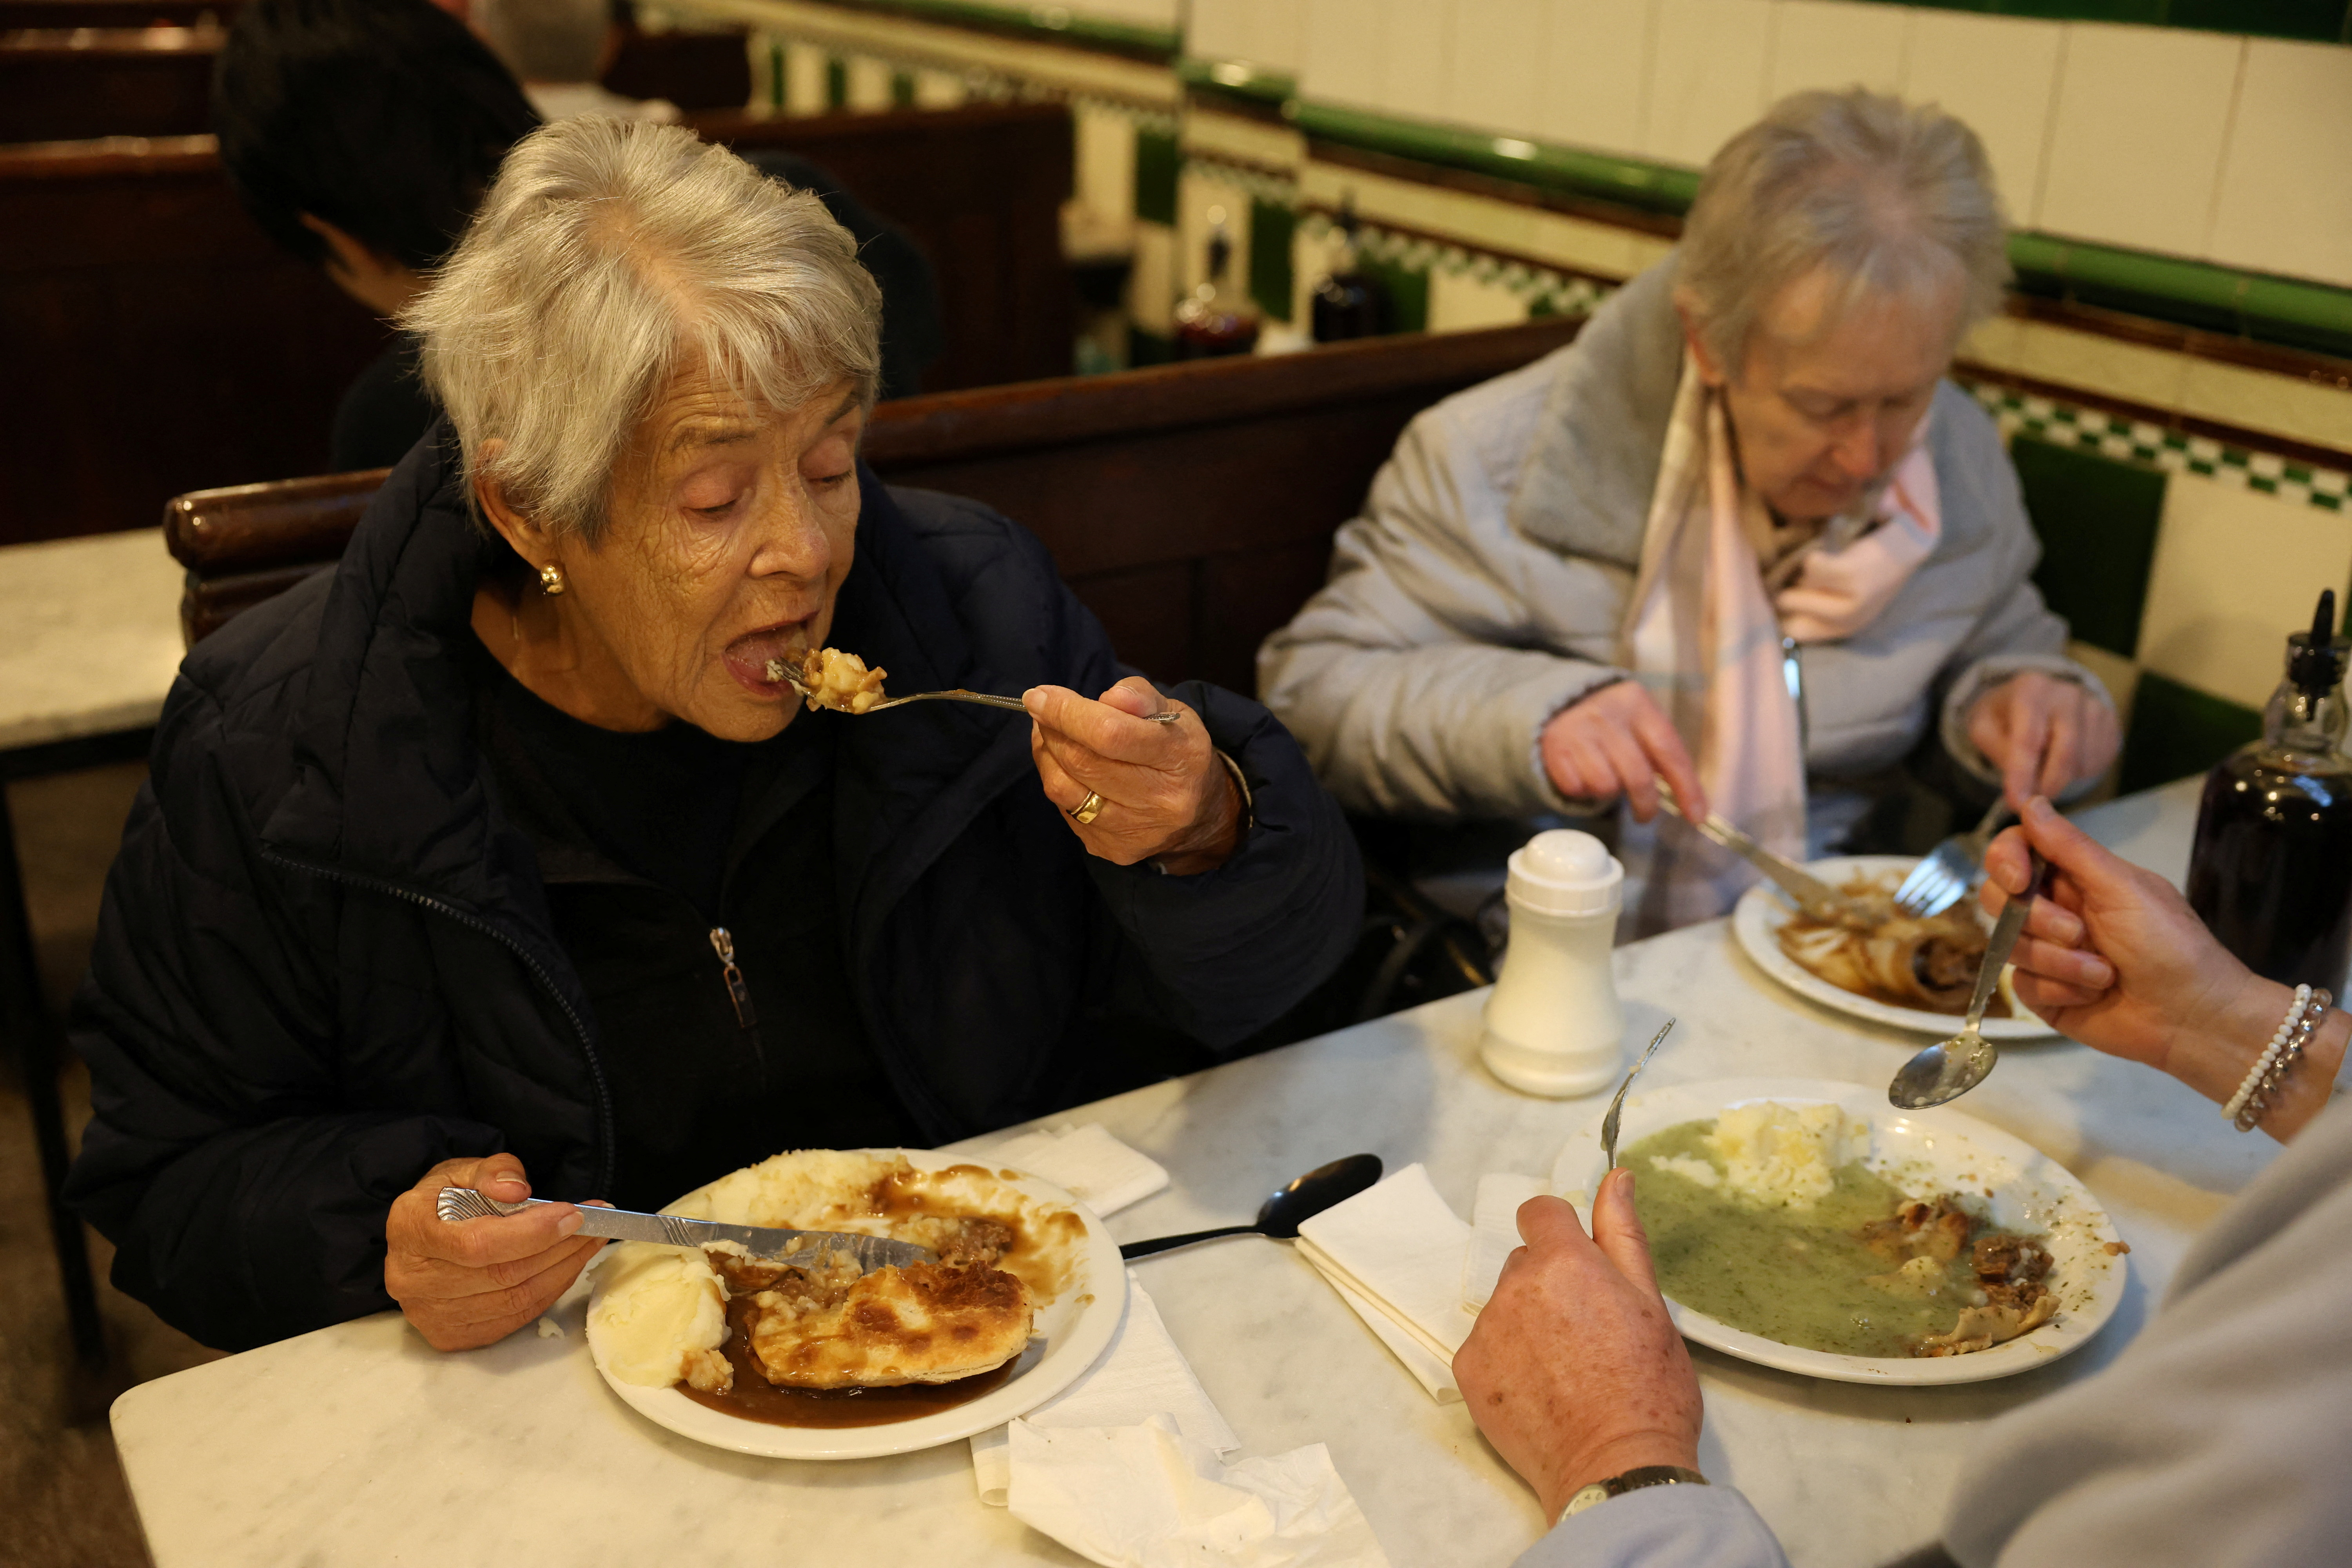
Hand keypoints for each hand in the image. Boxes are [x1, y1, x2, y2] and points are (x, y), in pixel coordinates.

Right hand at [384, 1153, 606, 1350]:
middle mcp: (411, 1278)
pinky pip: (512, 1320)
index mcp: (410, 1228)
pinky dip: (548, 1293)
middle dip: (558, 1249)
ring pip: (513, 1301)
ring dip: (562, 1271)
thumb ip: (492, 1172)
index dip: (531, 1233)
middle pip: (500, 1275)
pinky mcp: (449, 1335)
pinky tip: (567, 1267)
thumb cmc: (443, 1200)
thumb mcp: (462, 1170)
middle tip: (594, 1227)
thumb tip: (518, 1190)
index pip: (477, 1243)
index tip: (572, 1214)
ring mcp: (429, 1314)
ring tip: (589, 1243)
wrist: (420, 1237)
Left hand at [1025, 677, 1240, 874]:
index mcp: (1179, 758)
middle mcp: (1160, 801)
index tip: (1038, 695)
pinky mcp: (1113, 849)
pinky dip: (1056, 780)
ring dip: (1046, 755)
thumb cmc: (1176, 749)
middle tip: (1043, 711)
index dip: (1066, 712)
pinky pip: (1065, 810)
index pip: (1110, 733)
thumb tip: (1109, 696)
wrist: (1200, 813)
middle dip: (1052, 729)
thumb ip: (1139, 696)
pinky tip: (1063, 765)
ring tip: (1050, 734)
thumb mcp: (1172, 712)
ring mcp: (1135, 832)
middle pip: (1083, 762)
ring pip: (1064, 789)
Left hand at [1453, 1174, 1703, 1522]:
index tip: (1580, 1263)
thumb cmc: (1648, 1389)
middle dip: (1552, 1284)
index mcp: (1564, 1262)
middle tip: (1589, 1333)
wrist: (1615, 1469)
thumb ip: (1622, 1234)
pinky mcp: (1468, 1371)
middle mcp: (1515, 1287)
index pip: (1540, 1211)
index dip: (1561, 1232)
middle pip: (1526, 1263)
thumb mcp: (1650, 1304)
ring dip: (1529, 1322)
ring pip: (1506, 1305)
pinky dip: (1508, 1359)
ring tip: (1569, 1369)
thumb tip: (1615, 1176)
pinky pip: (1486, 1345)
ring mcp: (1487, 1330)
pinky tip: (1542, 1390)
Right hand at [1539, 681, 1705, 823]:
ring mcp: (1577, 729)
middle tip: (1644, 816)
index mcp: (1638, 704)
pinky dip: (1582, 790)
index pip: (1668, 750)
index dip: (1686, 787)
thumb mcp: (1642, 726)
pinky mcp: (1554, 747)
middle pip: (1637, 776)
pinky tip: (1582, 774)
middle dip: (1645, 804)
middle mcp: (1607, 713)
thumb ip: (1664, 756)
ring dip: (1608, 792)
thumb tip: (1695, 807)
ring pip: (1605, 785)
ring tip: (1605, 779)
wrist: (1562, 704)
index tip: (1696, 817)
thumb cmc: (1615, 724)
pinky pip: (1576, 788)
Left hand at [1966, 672, 2118, 809]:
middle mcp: (2067, 693)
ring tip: (2042, 772)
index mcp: (2031, 689)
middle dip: (2047, 784)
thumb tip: (2021, 783)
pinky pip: (2100, 761)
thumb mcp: (1984, 728)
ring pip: (2084, 761)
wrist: (2033, 697)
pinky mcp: (2109, 723)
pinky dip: (2080, 773)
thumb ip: (1997, 752)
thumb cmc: (2004, 716)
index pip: (2029, 738)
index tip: (2017, 803)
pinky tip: (2062, 763)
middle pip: (2066, 752)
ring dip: (2062, 779)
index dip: (2023, 774)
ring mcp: (2094, 707)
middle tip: (2031, 802)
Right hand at [1979, 798, 2340, 1137]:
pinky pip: (2023, 984)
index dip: (2005, 861)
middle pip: (1998, 898)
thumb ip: (2070, 847)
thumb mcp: (2122, 888)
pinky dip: (2060, 990)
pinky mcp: (2045, 993)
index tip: (2020, 882)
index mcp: (2076, 878)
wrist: (2193, 1016)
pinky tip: (2093, 996)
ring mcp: (2047, 953)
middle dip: (2038, 920)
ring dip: (2061, 962)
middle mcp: (2055, 911)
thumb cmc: (2169, 944)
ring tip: (2105, 974)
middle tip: (2079, 934)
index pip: (2016, 851)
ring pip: (2011, 945)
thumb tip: (2030, 800)